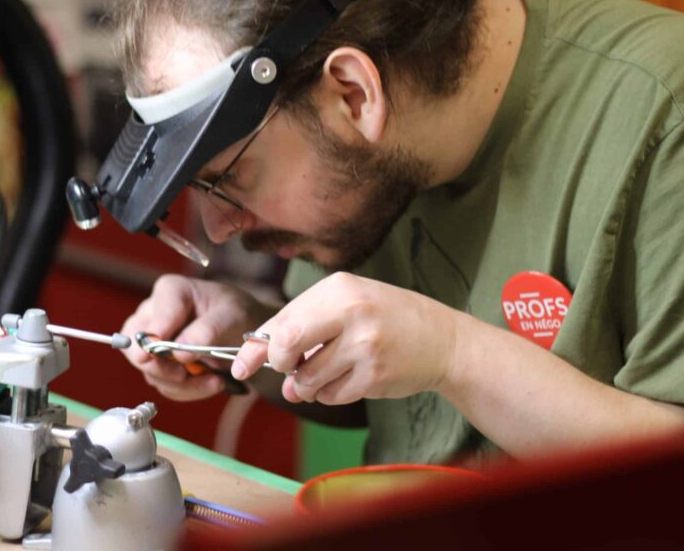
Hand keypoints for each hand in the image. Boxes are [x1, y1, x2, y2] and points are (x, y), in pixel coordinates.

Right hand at [121, 275, 275, 400]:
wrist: (242, 334)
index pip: (158, 315)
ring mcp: (152, 341)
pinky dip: (187, 389)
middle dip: (162, 366)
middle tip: (183, 375)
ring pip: (149, 370)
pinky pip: (163, 384)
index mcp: (171, 291)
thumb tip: (180, 352)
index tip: (163, 352)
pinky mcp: (159, 364)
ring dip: (182, 383)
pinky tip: (210, 381)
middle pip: (137, 345)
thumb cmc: (236, 315)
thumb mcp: (232, 317)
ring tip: (214, 379)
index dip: (158, 335)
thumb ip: (207, 331)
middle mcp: (154, 315)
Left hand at [231, 272, 458, 404]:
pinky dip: (330, 394)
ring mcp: (364, 345)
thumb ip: (305, 327)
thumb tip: (267, 364)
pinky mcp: (375, 374)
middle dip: (278, 363)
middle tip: (288, 368)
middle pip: (286, 344)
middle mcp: (351, 312)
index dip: (256, 347)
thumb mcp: (348, 304)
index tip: (241, 364)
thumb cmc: (387, 318)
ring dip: (307, 385)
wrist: (443, 338)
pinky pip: (331, 395)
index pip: (282, 320)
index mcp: (339, 288)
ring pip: (307, 378)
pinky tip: (348, 379)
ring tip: (325, 373)